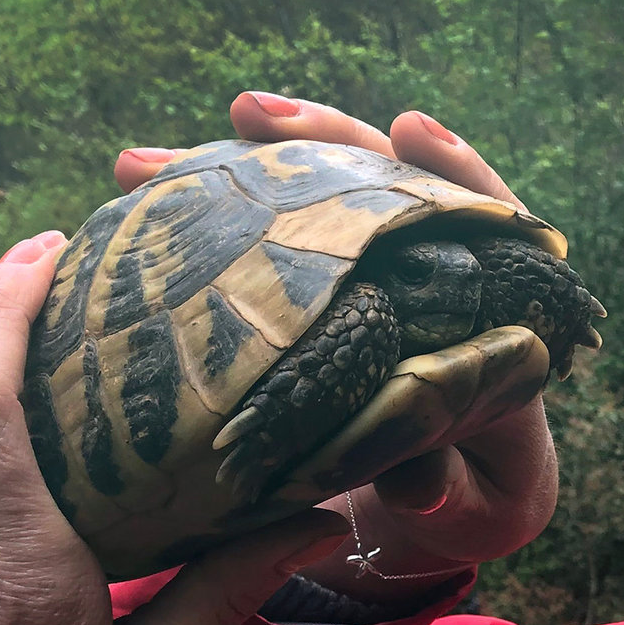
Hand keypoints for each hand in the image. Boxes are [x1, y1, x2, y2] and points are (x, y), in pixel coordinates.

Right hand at [116, 93, 559, 602]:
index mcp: (488, 313)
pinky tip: (134, 196)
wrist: (442, 509)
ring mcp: (361, 273)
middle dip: (314, 138)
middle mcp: (425, 276)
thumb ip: (454, 486)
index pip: (484, 220)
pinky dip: (201, 218)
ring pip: (306, 199)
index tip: (410, 134)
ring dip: (229, 171)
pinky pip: (258, 240)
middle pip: (379, 180)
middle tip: (250, 115)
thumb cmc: (470, 495)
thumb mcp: (472, 505)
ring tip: (140, 164)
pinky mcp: (309, 287)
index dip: (450, 173)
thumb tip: (422, 479)